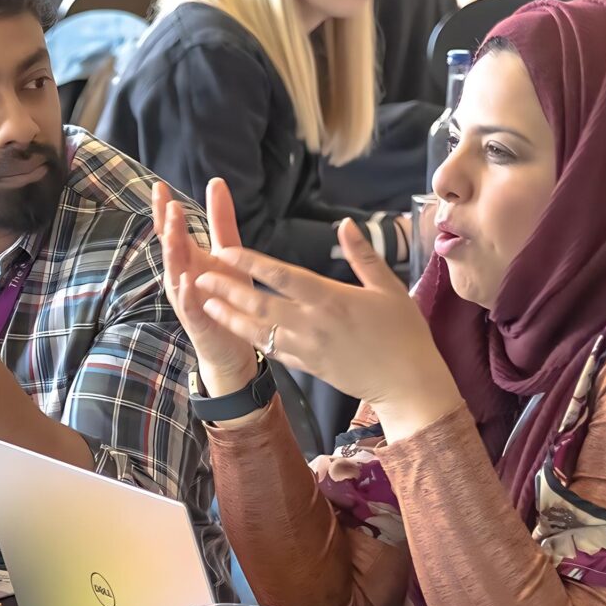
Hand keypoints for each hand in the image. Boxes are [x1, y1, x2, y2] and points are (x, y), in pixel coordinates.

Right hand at [153, 178, 260, 399]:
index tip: (159, 187)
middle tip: (167, 205)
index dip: (163, 210)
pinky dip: (185, 292)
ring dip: (173, 254)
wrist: (231, 344)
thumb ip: (220, 220)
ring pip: (174, 273)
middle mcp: (180, 277)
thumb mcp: (227, 252)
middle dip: (167, 228)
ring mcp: (185, 299)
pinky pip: (188, 305)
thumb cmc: (226, 296)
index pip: (170, 231)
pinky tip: (186, 279)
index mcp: (187, 259)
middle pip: (169, 248)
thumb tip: (215, 182)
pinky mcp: (197, 321)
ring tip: (173, 233)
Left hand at [194, 219, 462, 439]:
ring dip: (228, 315)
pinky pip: (270, 349)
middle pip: (259, 303)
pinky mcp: (304, 366)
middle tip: (199, 275)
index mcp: (331, 299)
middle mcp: (312, 323)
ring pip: (257, 329)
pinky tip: (231, 327)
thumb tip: (344, 223)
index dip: (251, 263)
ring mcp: (305, 347)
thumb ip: (363, 255)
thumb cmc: (403, 331)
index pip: (282, 276)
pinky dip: (248, 337)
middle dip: (226, 289)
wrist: (406, 382)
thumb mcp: (388, 287)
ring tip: (204, 301)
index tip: (225, 250)